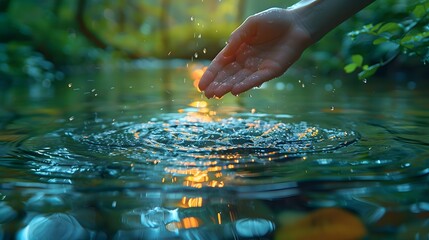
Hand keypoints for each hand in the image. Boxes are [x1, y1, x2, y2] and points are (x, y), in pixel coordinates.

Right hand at [198, 8, 312, 97]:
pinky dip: (246, 85)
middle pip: (229, 75)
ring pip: (240, 79)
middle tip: (208, 94)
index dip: (211, 75)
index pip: (221, 64)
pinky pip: (257, 79)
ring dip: (228, 87)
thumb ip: (237, 38)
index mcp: (239, 50)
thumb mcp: (251, 25)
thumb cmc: (274, 20)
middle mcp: (247, 61)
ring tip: (217, 94)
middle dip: (218, 84)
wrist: (297, 23)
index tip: (201, 86)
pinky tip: (235, 91)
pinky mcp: (272, 71)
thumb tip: (224, 54)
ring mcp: (259, 67)